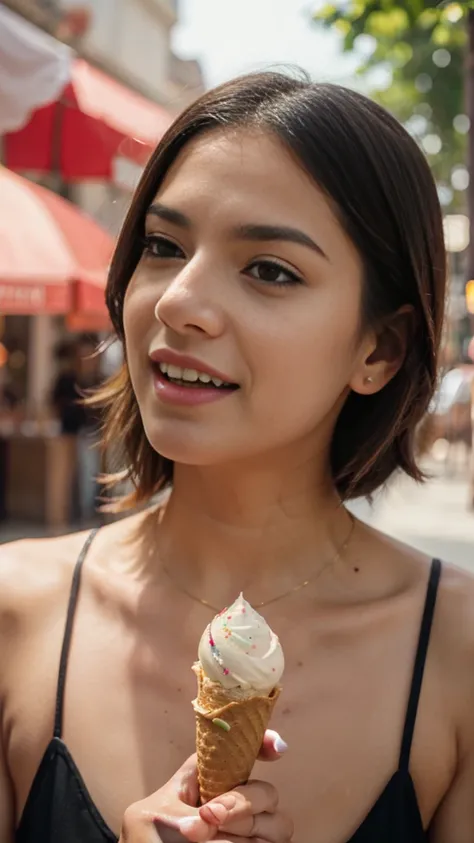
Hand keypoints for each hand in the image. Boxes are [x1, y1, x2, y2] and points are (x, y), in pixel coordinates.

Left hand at [119, 730, 291, 842]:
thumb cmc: (150, 838)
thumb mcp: (158, 810)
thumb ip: (188, 804)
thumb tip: (211, 814)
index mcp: (217, 780)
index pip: (249, 754)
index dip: (265, 745)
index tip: (276, 748)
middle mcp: (243, 805)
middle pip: (267, 793)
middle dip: (242, 802)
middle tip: (210, 815)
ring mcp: (254, 834)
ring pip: (275, 825)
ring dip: (238, 830)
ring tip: (203, 840)